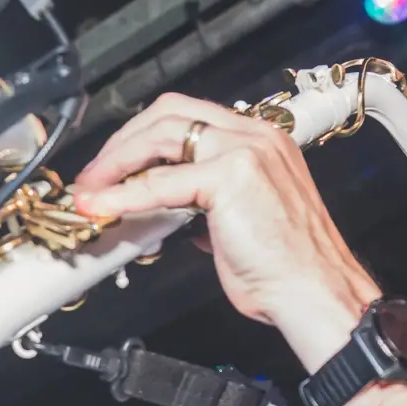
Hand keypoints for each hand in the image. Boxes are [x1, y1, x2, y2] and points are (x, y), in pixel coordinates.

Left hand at [69, 93, 376, 329]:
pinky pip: (162, 181)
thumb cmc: (285, 268)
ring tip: (93, 188)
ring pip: (161, 135)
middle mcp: (255, 136)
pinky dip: (125, 194)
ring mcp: (245, 151)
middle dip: (123, 141)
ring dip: (117, 161)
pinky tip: (105, 205)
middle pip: (169, 113)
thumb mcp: (239, 222)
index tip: (117, 163)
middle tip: (95, 174)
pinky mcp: (232, 176)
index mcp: (261, 141)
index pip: (190, 116)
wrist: (313, 291)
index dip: (144, 136)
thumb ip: (205, 204)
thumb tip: (166, 207)